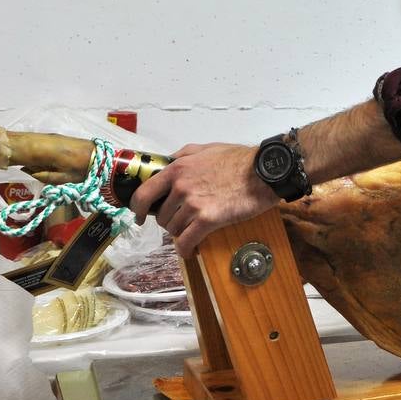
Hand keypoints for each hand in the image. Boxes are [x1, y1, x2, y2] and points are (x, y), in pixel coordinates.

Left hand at [128, 142, 277, 257]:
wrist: (262, 172)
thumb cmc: (239, 159)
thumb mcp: (206, 149)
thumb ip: (183, 155)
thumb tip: (168, 163)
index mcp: (177, 169)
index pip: (144, 194)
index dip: (138, 209)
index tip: (140, 216)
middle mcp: (181, 187)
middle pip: (161, 216)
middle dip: (169, 221)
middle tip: (182, 222)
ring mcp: (194, 204)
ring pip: (173, 230)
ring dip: (181, 233)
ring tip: (193, 231)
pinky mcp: (208, 219)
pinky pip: (187, 241)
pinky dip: (186, 249)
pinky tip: (190, 250)